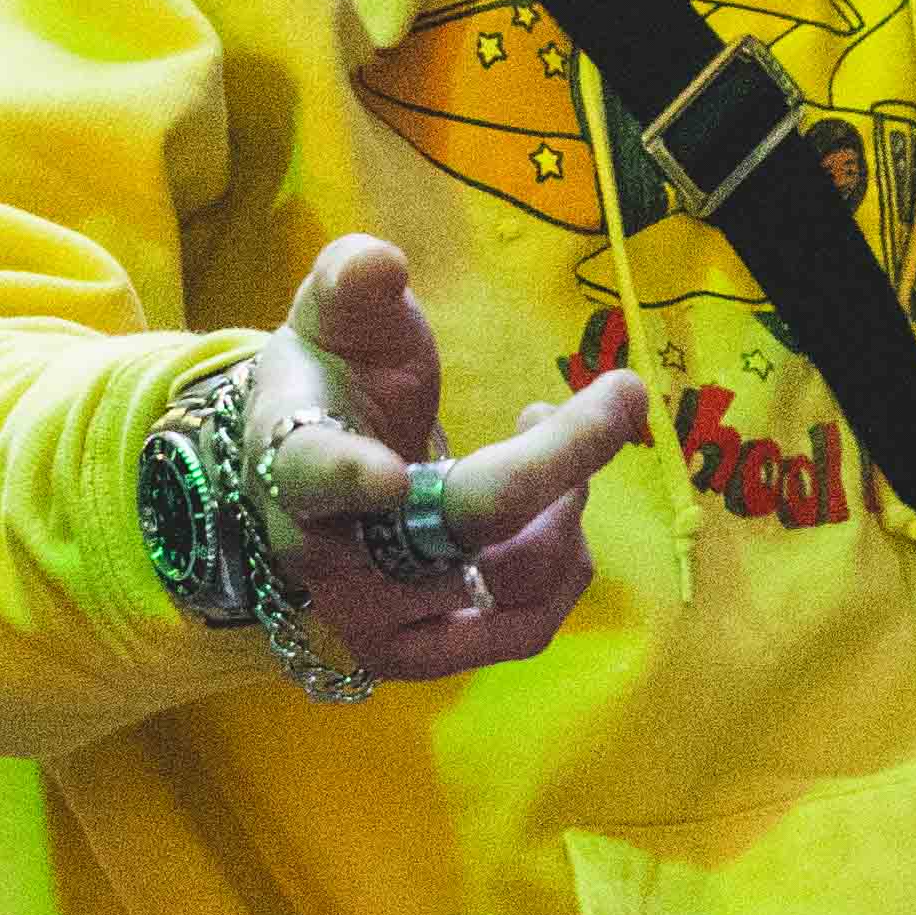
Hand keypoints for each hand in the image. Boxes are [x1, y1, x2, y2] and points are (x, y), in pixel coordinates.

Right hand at [234, 234, 652, 681]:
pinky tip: (560, 503)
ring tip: (556, 435)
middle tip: (621, 392)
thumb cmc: (332, 380)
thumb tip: (376, 261)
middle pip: (464, 521)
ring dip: (567, 505)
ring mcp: (375, 617)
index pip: (316, 475)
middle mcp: (329, 556)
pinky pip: (521, 627)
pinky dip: (564, 564)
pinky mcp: (424, 652)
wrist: (308, 470)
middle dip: (560, 455)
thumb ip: (353, 284)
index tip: (389, 473)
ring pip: (507, 579)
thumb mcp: (333, 317)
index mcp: (294, 463)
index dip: (349, 478)